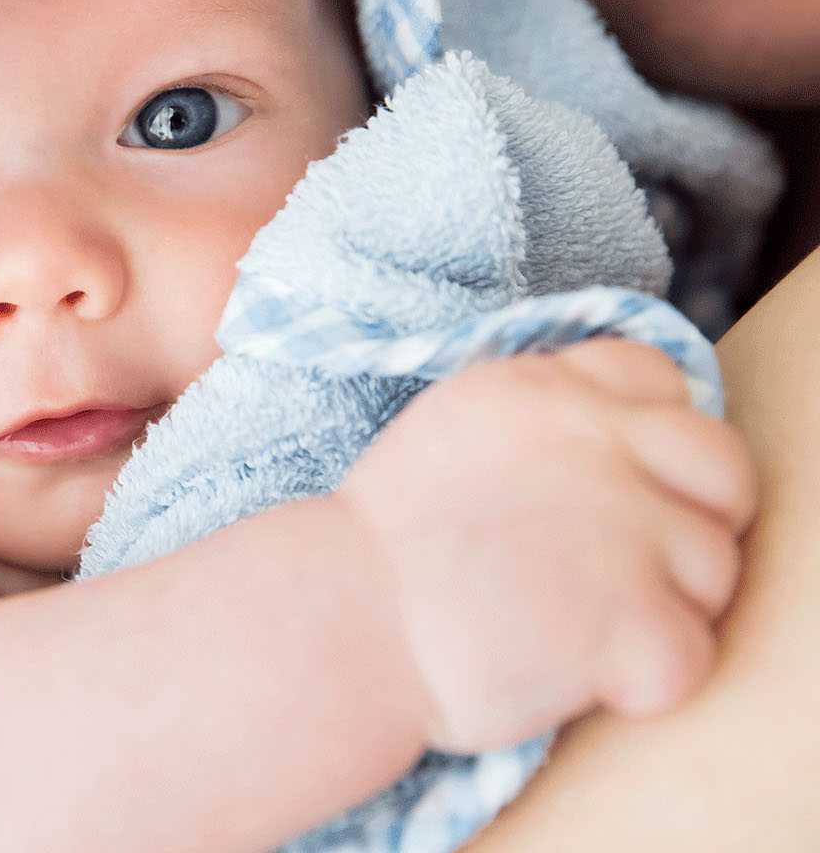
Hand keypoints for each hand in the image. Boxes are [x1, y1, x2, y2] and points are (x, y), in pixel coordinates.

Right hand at [334, 338, 756, 753]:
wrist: (336, 627)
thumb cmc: (378, 552)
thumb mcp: (447, 433)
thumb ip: (538, 418)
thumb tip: (610, 431)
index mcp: (543, 389)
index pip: (659, 378)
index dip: (652, 437)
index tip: (611, 484)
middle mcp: (596, 440)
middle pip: (722, 467)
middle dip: (691, 518)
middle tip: (623, 568)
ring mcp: (625, 528)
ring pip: (714, 569)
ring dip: (661, 607)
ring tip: (576, 629)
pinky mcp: (634, 620)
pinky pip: (693, 654)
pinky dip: (642, 679)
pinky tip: (575, 676)